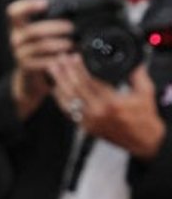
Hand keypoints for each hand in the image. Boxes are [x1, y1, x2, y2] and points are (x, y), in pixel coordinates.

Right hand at [6, 0, 74, 118]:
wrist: (31, 76)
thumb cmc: (41, 49)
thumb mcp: (41, 33)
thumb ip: (50, 21)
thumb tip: (74, 7)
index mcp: (18, 26)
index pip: (14, 12)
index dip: (28, 5)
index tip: (45, 3)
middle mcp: (15, 38)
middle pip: (33, 30)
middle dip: (55, 28)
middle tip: (72, 28)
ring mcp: (19, 54)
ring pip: (40, 46)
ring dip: (60, 44)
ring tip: (73, 43)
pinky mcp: (26, 67)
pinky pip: (43, 61)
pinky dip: (57, 59)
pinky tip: (68, 57)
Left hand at [48, 53, 166, 157]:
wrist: (143, 141)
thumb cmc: (144, 119)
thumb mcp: (145, 93)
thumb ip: (138, 75)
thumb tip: (133, 62)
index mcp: (111, 103)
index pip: (89, 82)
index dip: (79, 68)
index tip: (73, 57)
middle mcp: (97, 113)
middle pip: (75, 89)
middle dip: (65, 72)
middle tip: (58, 59)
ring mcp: (90, 122)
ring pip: (68, 101)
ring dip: (59, 83)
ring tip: (52, 70)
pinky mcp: (86, 128)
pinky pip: (69, 112)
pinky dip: (61, 100)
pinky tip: (56, 90)